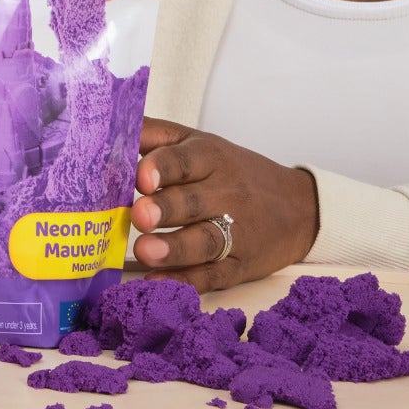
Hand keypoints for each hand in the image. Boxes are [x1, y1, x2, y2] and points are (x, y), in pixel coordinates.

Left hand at [130, 118, 317, 292]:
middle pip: (193, 202)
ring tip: (144, 252)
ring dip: (174, 248)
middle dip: (166, 208)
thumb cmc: (234, 171)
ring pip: (204, 241)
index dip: (164, 167)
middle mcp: (225, 194)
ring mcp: (236, 233)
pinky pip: (213, 276)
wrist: (299, 208)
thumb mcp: (198, 143)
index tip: (142, 177)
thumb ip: (154, 135)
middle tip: (139, 215)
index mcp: (211, 159)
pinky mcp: (239, 267)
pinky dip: (186, 282)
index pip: (187, 160)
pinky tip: (158, 283)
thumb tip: (109, 125)